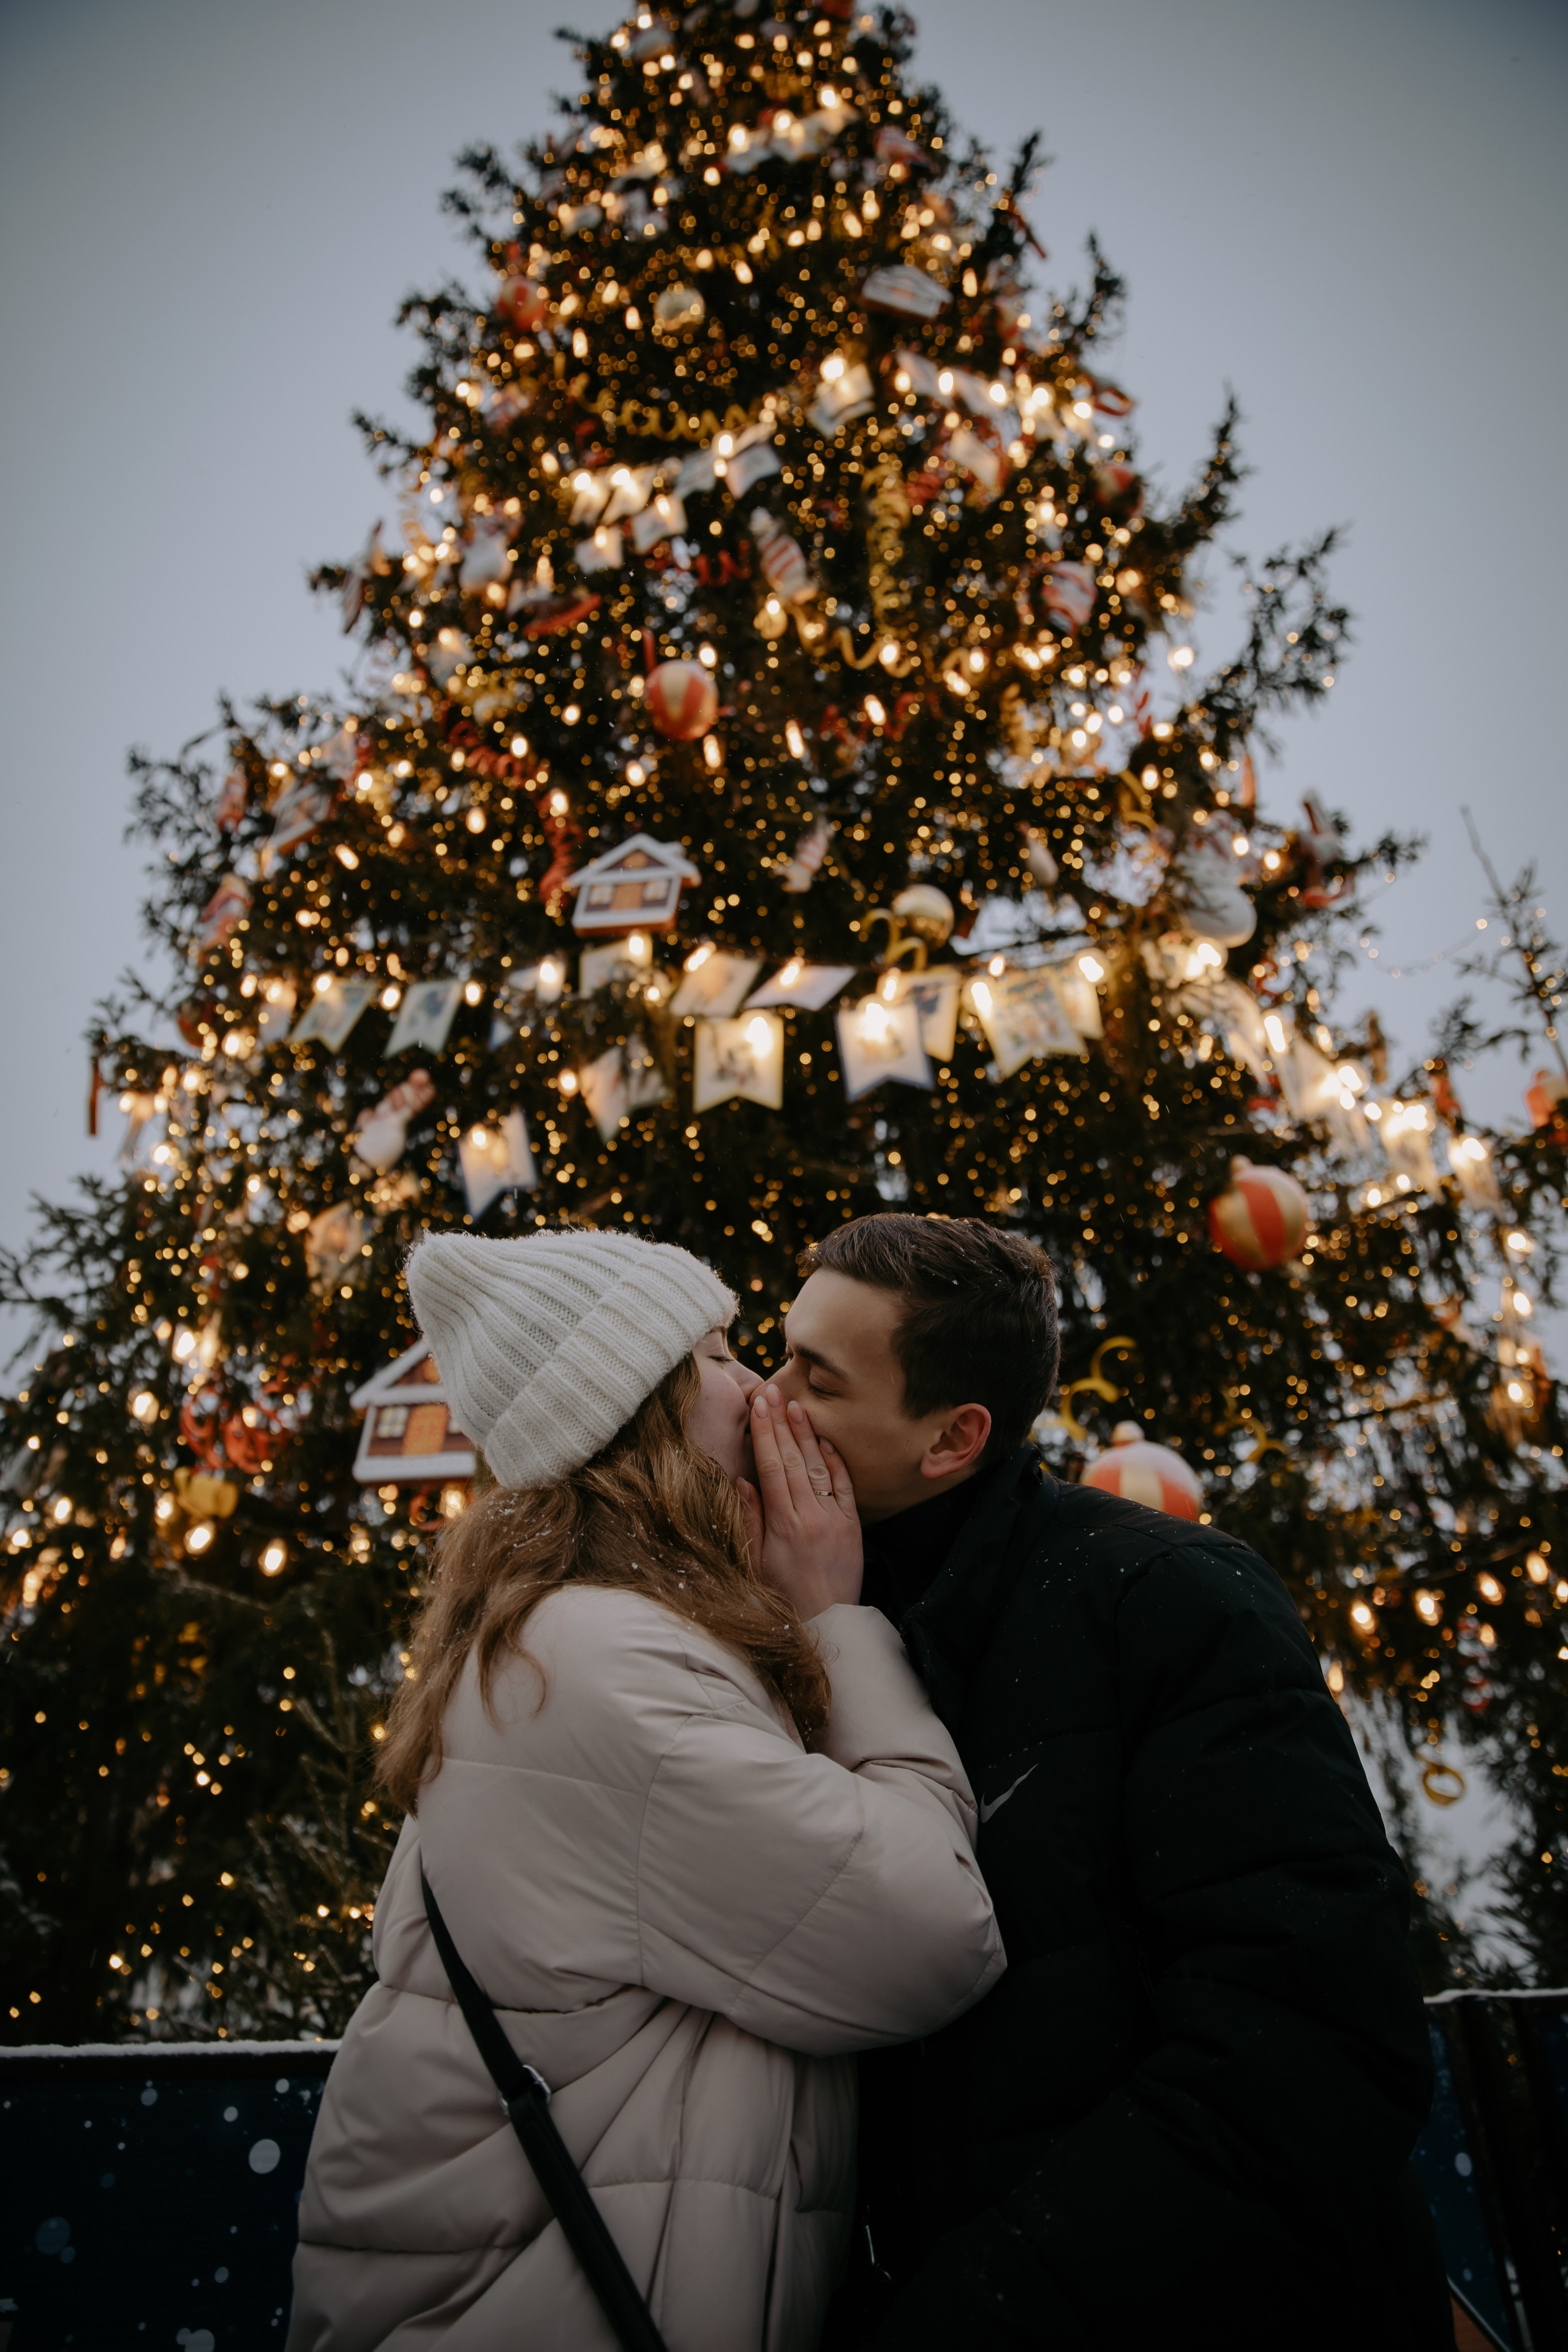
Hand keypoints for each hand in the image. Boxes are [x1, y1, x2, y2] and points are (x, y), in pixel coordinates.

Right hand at [737, 1387, 862, 1619]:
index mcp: (783, 1525)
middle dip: (781, 1423)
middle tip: (772, 1392)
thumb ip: (749, 1520)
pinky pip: (845, 1487)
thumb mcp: (755, 1563)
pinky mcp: (853, 1527)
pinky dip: (836, 1462)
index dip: (764, 1433)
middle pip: (793, 1460)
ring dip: (806, 1435)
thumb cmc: (783, 1597)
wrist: (828, 1624)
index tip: (758, 1406)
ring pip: (818, 1468)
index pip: (771, 1468)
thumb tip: (741, 1481)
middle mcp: (811, 1517)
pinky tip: (825, 1441)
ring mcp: (835, 1520)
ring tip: (796, 1406)